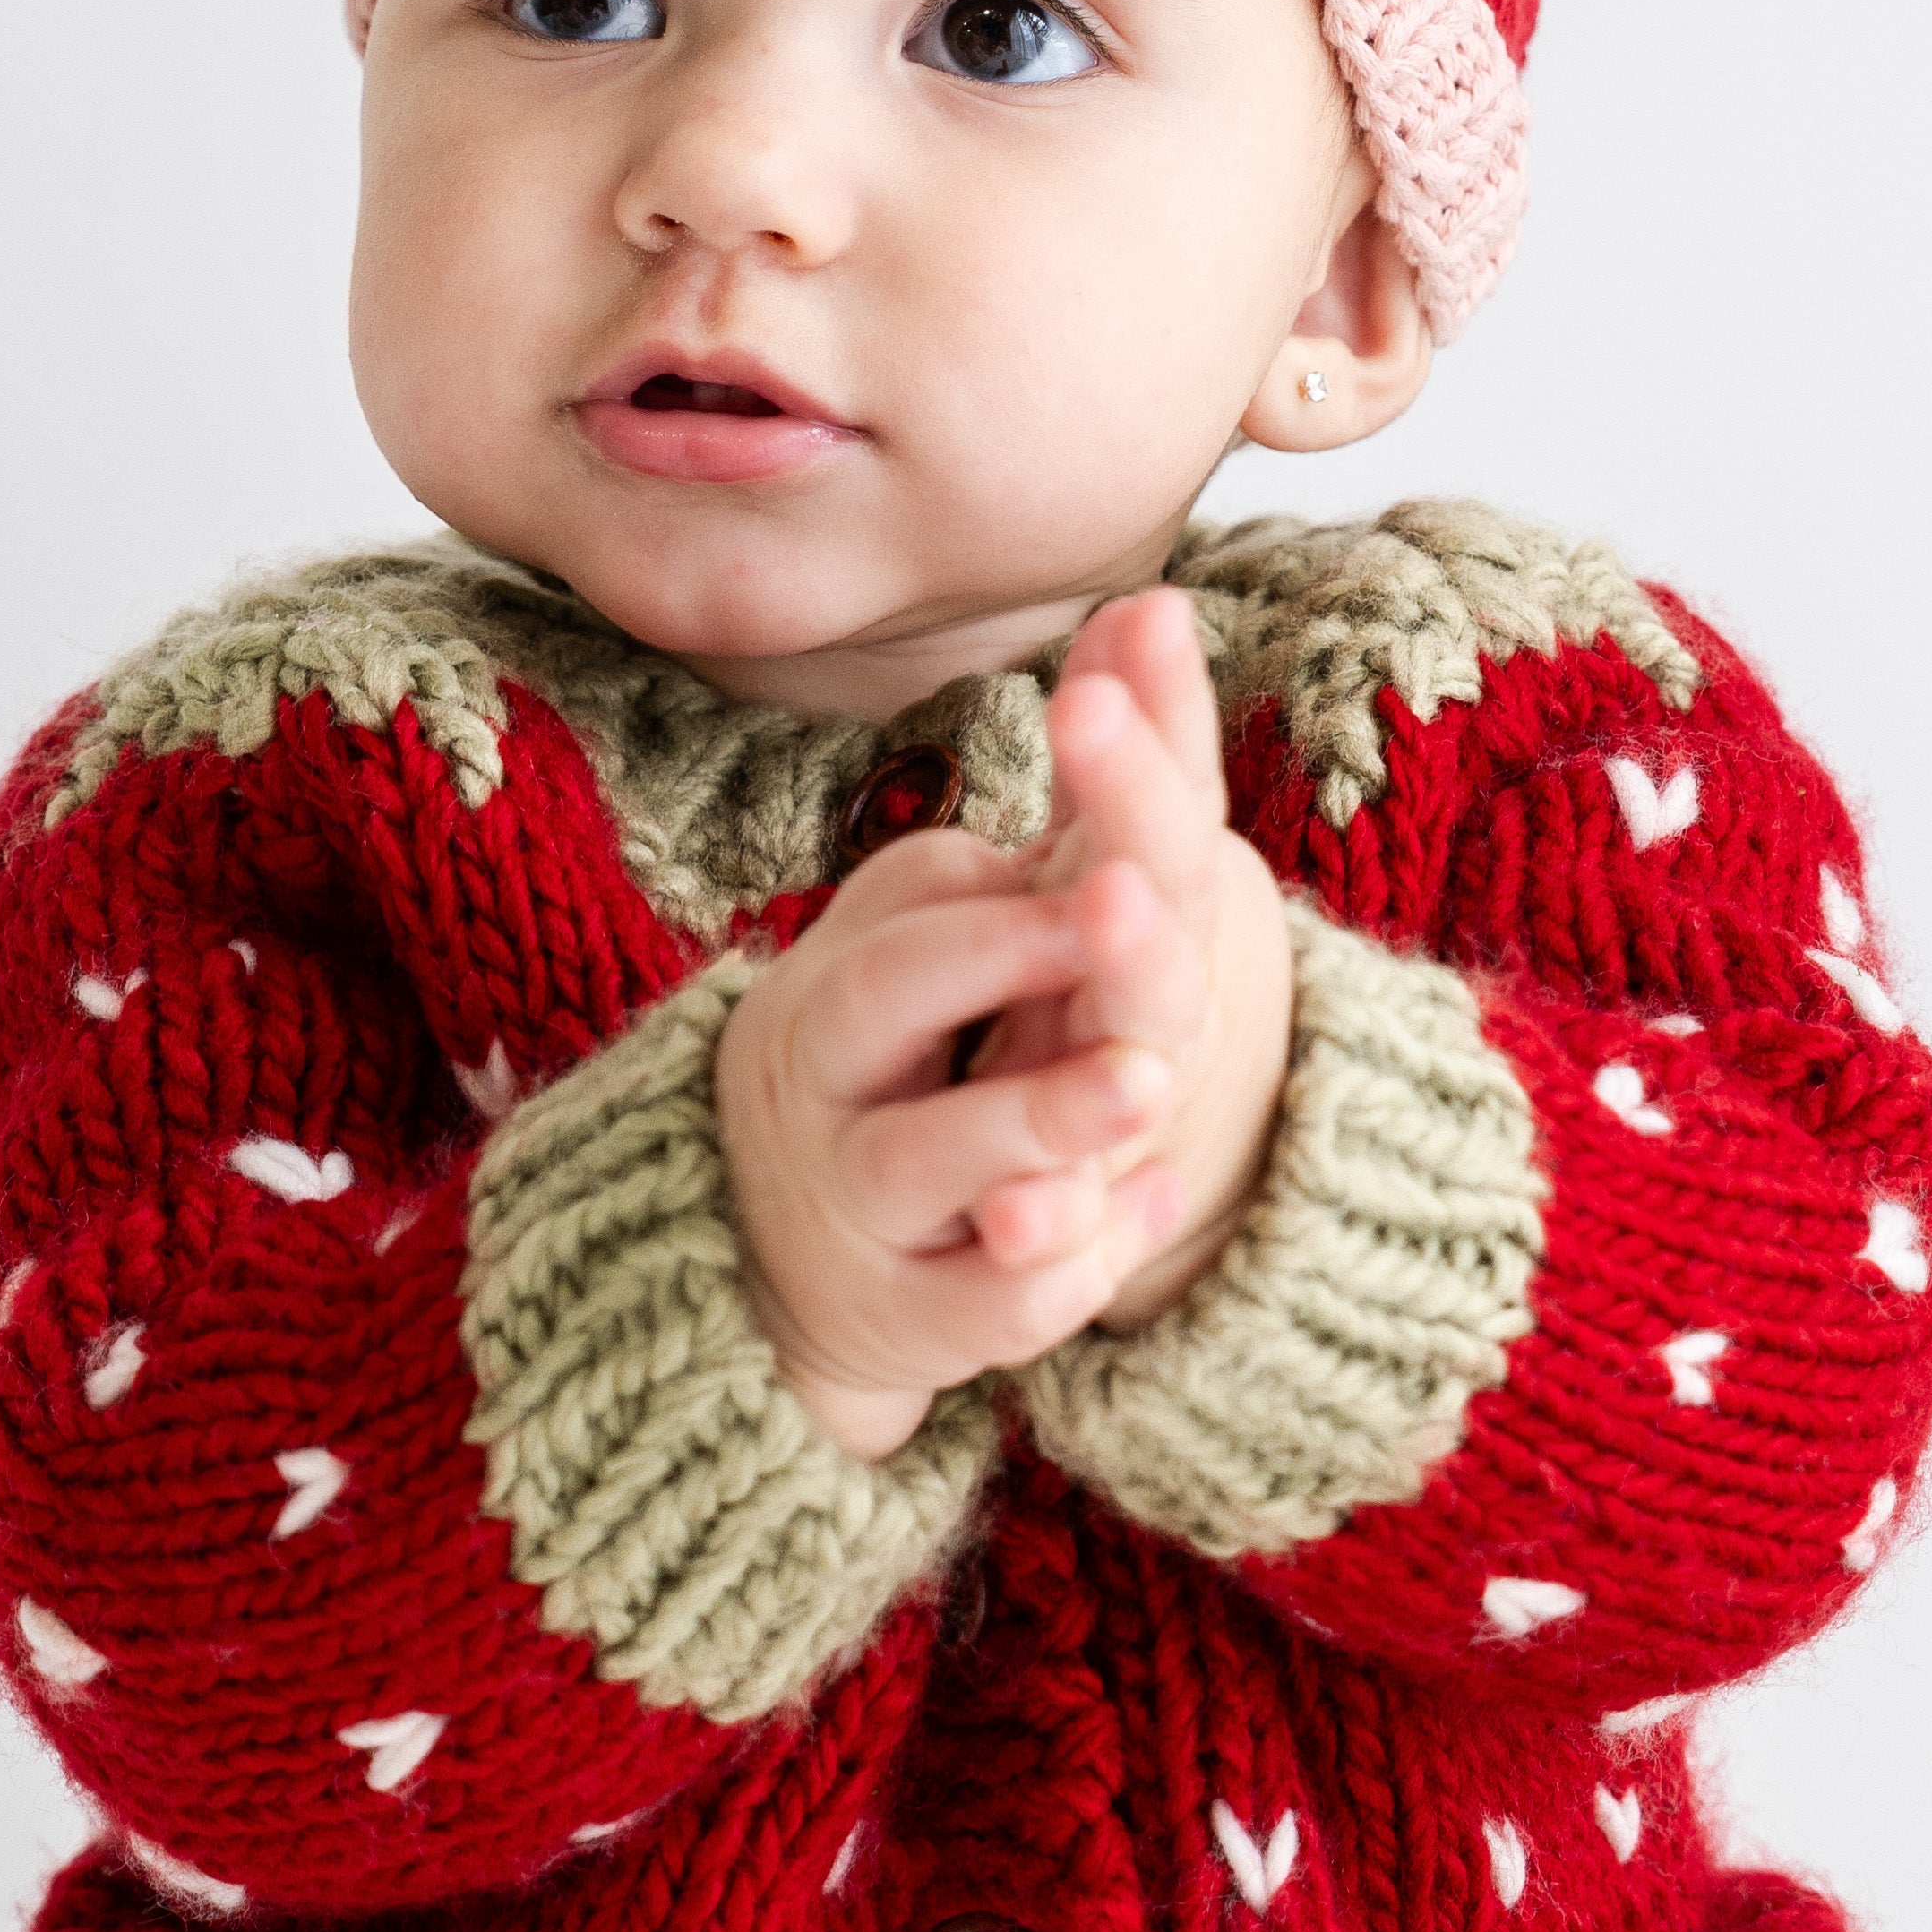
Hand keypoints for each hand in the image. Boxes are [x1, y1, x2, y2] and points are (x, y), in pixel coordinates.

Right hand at [712, 589, 1293, 1461]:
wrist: (778, 1259)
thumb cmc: (904, 1056)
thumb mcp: (954, 926)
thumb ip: (1064, 799)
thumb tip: (1153, 614)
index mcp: (848, 973)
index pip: (915, 905)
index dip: (1008, 876)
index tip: (1103, 846)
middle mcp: (832, 1080)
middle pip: (884, 1004)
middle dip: (1004, 959)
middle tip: (1119, 912)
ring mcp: (864, 1206)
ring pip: (930, 1162)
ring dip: (1042, 1117)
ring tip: (1149, 1084)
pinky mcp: (914, 1316)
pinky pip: (981, 1304)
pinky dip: (1061, 1267)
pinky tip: (1149, 1212)